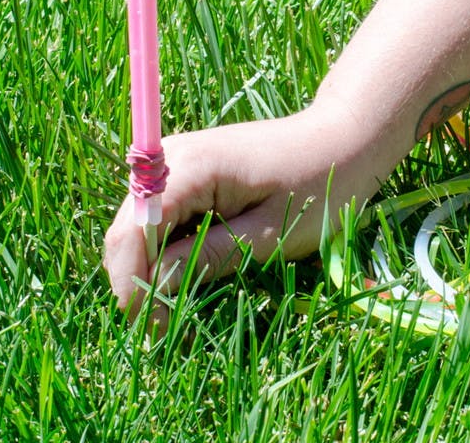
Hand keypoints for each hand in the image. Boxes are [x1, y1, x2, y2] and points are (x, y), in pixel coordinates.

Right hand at [102, 103, 391, 323]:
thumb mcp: (270, 233)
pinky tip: (181, 279)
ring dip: (146, 268)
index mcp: (190, 168)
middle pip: (127, 228)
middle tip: (158, 330)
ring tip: (168, 313)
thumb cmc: (319, 184)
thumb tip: (157, 287)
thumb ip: (210, 257)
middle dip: (135, 280)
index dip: (133, 281)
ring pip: (136, 225)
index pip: (135, 230)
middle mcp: (169, 158)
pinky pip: (157, 217)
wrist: (342, 139)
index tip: (150, 328)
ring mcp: (173, 162)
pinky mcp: (184, 172)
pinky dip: (162, 251)